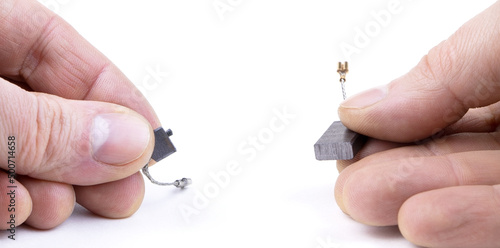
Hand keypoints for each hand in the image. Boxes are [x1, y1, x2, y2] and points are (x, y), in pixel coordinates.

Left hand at [1, 0, 158, 229]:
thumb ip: (47, 123)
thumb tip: (127, 140)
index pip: (70, 56)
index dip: (118, 99)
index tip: (149, 141)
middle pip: (54, 112)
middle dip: (88, 159)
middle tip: (120, 193)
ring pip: (24, 151)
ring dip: (45, 188)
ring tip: (52, 206)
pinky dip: (2, 201)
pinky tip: (11, 209)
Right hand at [335, 2, 499, 247]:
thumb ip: (440, 72)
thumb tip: (360, 108)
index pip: (435, 109)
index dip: (389, 127)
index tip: (350, 138)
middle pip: (448, 155)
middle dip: (396, 171)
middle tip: (354, 185)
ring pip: (476, 193)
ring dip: (420, 200)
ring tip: (373, 202)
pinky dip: (470, 224)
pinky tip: (423, 220)